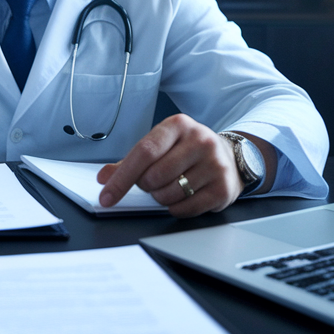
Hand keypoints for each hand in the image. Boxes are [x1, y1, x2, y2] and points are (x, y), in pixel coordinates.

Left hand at [96, 114, 248, 217]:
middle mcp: (200, 140)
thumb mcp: (160, 146)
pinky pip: (185, 208)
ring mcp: (214, 164)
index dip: (121, 177)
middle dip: (146, 186)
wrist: (229, 156)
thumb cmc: (187, 151)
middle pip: (154, 176)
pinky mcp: (223, 188)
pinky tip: (184, 196)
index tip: (107, 195)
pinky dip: (176, 208)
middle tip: (153, 181)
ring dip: (160, 197)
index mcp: (178, 125)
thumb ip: (130, 161)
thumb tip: (104, 177)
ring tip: (171, 185)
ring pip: (168, 194)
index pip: (144, 152)